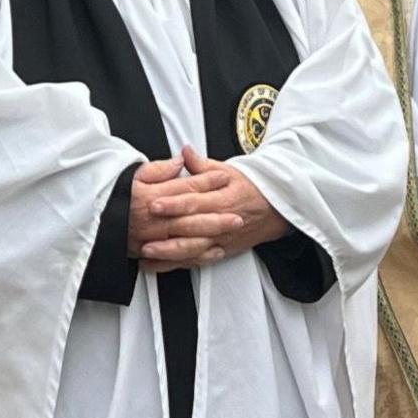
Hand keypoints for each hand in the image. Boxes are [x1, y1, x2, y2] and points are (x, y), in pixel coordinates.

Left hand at [132, 149, 287, 269]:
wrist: (274, 210)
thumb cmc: (250, 189)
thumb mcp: (229, 171)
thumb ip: (202, 165)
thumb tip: (184, 152)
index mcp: (221, 198)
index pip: (194, 201)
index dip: (173, 203)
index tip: (154, 203)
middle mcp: (220, 222)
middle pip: (191, 228)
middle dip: (166, 232)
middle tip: (143, 232)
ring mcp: (219, 240)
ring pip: (192, 250)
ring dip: (169, 253)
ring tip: (146, 252)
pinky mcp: (218, 252)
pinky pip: (195, 261)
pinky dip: (175, 265)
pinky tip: (156, 265)